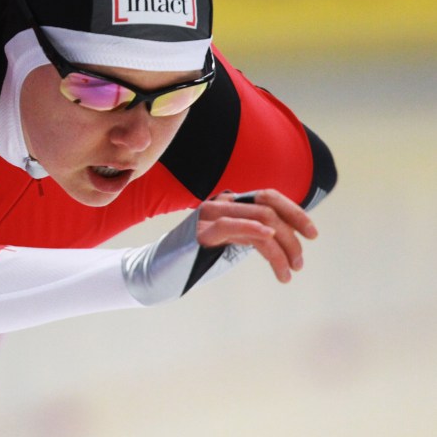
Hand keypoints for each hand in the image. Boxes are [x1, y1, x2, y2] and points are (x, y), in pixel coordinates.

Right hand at [196, 189, 317, 282]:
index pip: (269, 197)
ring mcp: (208, 216)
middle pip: (269, 210)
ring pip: (260, 220)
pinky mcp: (198, 232)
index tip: (312, 234)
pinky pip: (231, 225)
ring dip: (281, 248)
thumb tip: (284, 237)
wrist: (159, 275)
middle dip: (292, 237)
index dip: (295, 211)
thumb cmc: (196, 262)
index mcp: (230, 204)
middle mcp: (220, 204)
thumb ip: (252, 235)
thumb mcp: (231, 245)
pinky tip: (268, 238)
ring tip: (288, 272)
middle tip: (299, 264)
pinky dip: (254, 229)